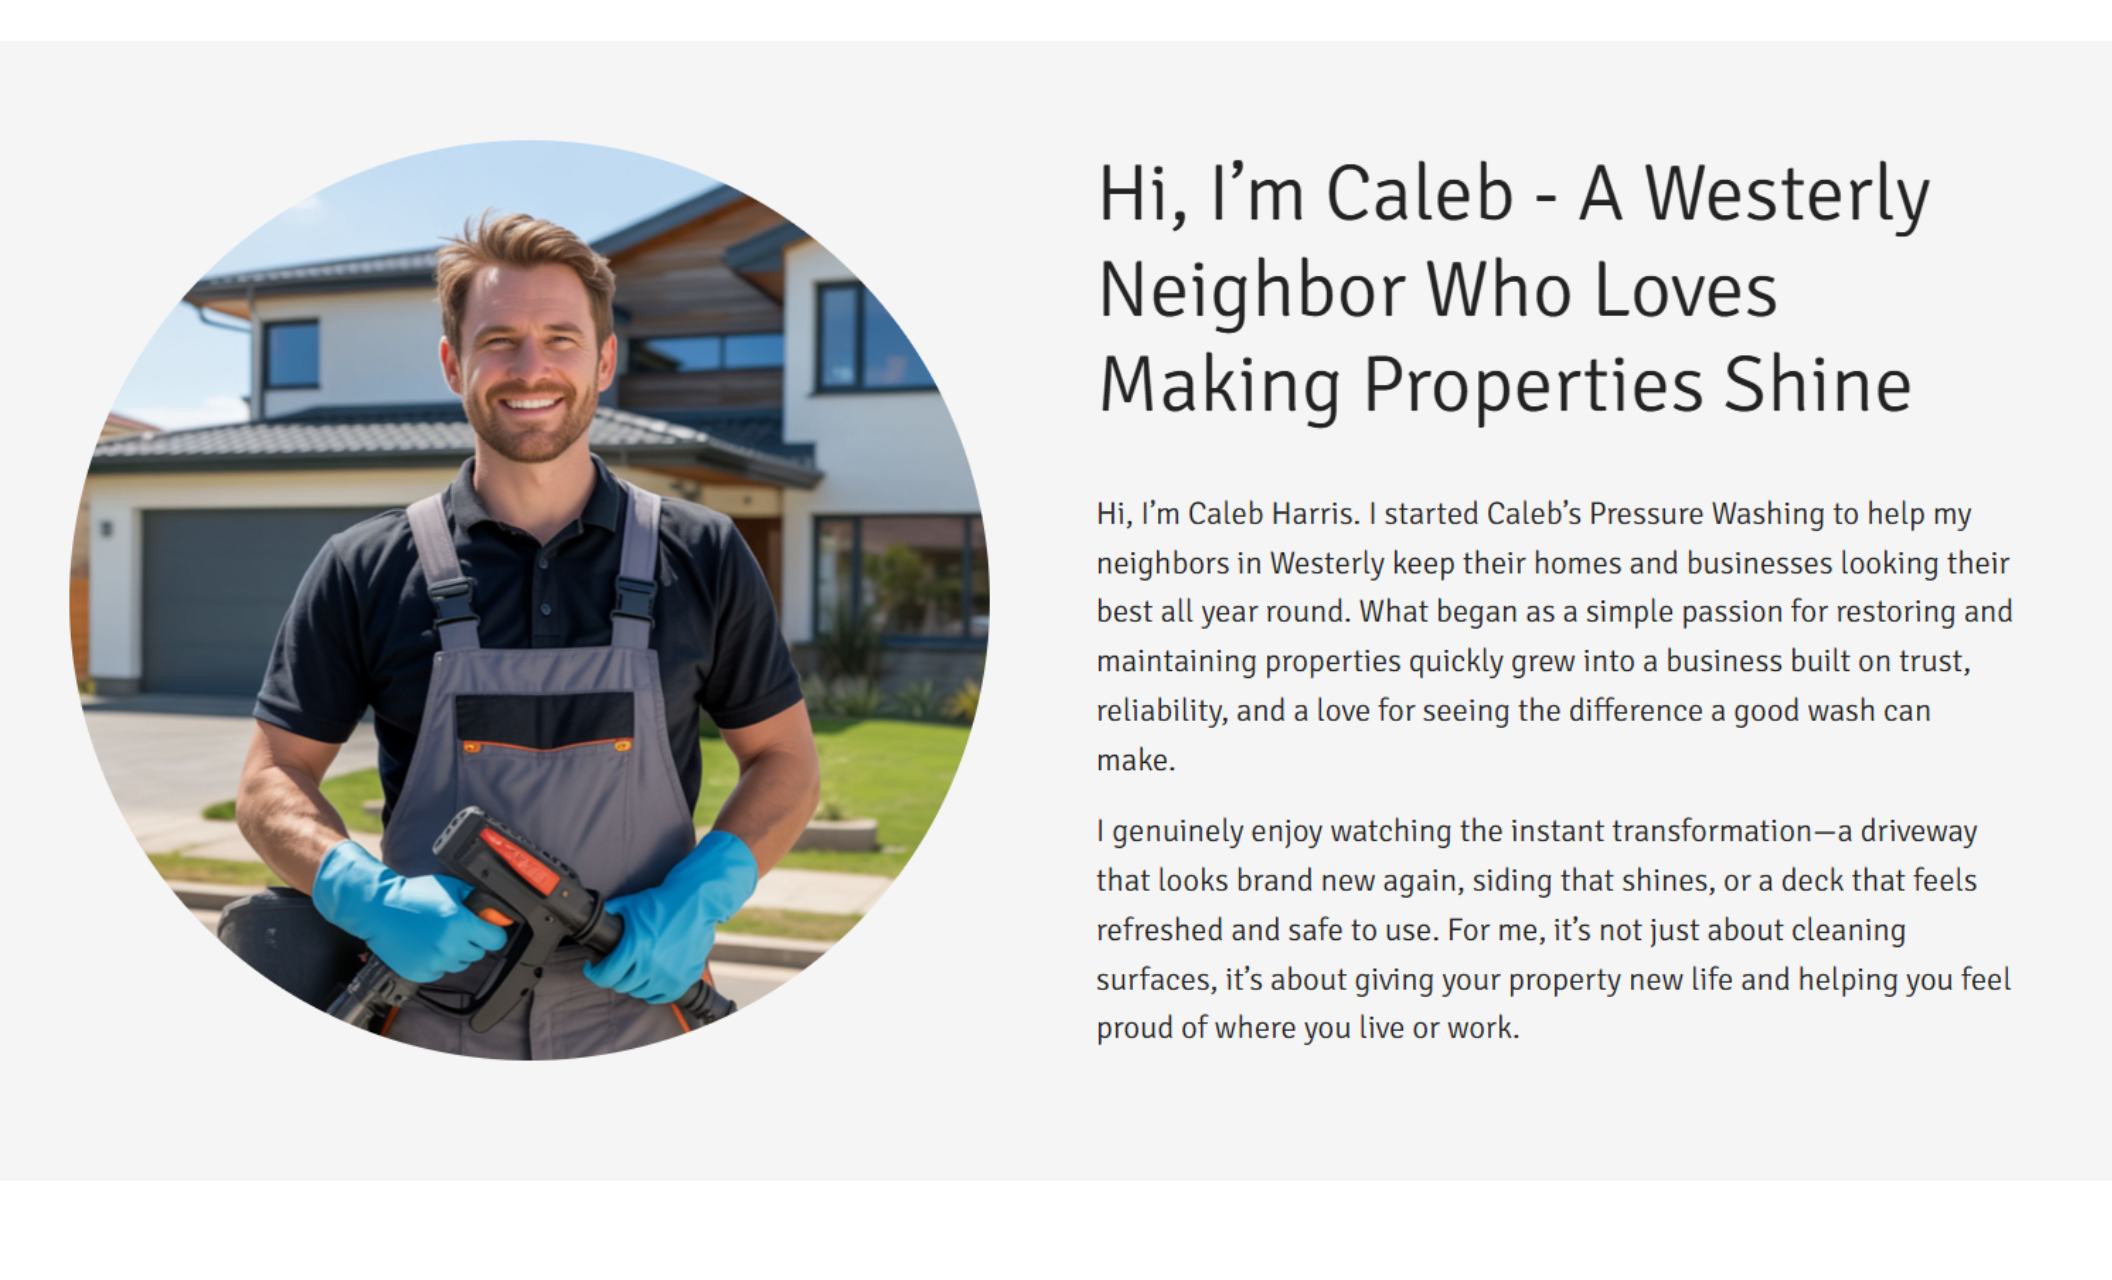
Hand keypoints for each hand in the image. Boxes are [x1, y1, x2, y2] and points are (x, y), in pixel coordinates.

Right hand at [310, 841, 508, 982]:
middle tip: (456, 928)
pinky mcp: (421, 972)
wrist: (379, 909)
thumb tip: (493, 910)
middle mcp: (450, 946)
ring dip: (455, 952)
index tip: (487, 929)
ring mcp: (435, 962)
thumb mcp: (450, 887)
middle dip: (472, 940)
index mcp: (461, 924)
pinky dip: (437, 961)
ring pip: (460, 964)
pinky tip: (425, 945)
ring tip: (438, 936)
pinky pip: (440, 971)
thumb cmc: (413, 895)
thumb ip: (474, 898)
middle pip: (478, 952)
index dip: (493, 932)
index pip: (496, 940)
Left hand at [584, 831, 757, 1003]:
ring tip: (634, 971)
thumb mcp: (630, 904)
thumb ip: (610, 912)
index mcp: (635, 947)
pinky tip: (650, 980)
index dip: (594, 973)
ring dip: (633, 983)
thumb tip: (594, 919)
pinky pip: (661, 997)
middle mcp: (651, 965)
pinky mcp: (684, 979)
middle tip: (615, 966)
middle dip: (613, 976)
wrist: (697, 902)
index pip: (606, 975)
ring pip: (640, 992)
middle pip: (621, 985)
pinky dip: (653, 991)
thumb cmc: (663, 901)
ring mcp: (668, 975)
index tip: (591, 968)